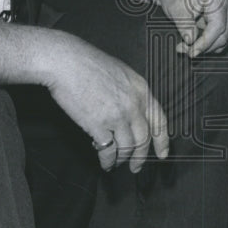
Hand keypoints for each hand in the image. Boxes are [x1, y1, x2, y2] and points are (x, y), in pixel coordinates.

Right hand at [41, 33, 168, 172]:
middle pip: (144, 138)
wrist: (65, 61)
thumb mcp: (118, 72)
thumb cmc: (85, 63)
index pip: (159, 120)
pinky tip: (104, 163)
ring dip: (122, 159)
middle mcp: (133, 104)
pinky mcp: (99, 126)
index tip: (162, 153)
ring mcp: (117, 116)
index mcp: (140, 88)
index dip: (162, 140)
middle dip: (141, 157)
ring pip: (128, 147)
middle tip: (136, 166)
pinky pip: (109, 151)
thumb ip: (128, 92)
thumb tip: (128, 113)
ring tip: (116, 163)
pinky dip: (107, 160)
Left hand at [150, 0, 227, 56]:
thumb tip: (191, 42)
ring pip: (222, 39)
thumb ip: (185, 27)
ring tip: (185, 45)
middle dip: (203, 46)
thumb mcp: (176, 9)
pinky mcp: (225, 19)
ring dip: (204, 46)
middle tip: (184, 50)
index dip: (204, 43)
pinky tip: (192, 41)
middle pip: (222, 35)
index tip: (191, 52)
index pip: (217, 27)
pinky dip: (207, 43)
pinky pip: (220, 37)